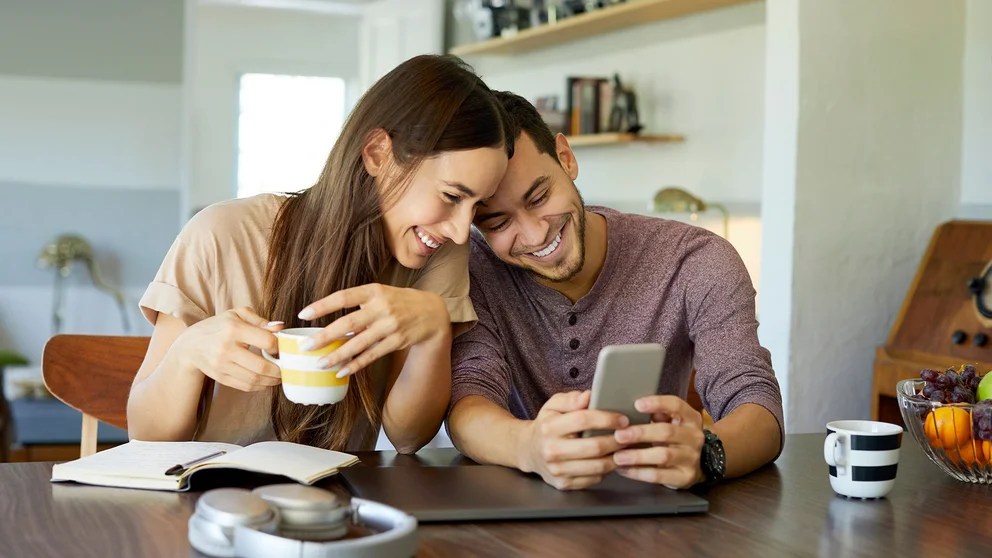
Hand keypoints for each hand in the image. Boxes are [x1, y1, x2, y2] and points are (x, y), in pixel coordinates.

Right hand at [174, 307, 282, 391]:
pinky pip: (245, 386)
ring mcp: (222, 365)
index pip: (266, 341)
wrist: (191, 344)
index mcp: (233, 329)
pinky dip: (260, 386)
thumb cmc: (219, 326)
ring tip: (279, 376)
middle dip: (279, 370)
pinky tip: (266, 381)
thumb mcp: (237, 314)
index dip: (278, 346)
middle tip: (286, 368)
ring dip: (272, 381)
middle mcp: (226, 348)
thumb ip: (260, 320)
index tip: (281, 348)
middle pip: (261, 366)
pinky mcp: (220, 377)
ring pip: (255, 379)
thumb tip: (281, 327)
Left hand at [296, 283, 448, 376]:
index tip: (303, 314)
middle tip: (306, 346)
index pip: (343, 297)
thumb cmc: (398, 301)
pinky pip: (372, 355)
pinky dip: (356, 364)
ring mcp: (390, 326)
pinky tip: (341, 371)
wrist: (432, 312)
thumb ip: (358, 302)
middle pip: (349, 323)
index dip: (322, 306)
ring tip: (320, 364)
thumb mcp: (380, 293)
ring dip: (338, 355)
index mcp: (374, 291)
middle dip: (325, 336)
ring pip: (359, 343)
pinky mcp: (397, 341)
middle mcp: (382, 307)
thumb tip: (328, 319)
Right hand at [519, 391, 629, 489]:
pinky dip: (606, 470)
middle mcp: (551, 450)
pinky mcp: (564, 484)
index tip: (623, 419)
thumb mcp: (553, 405)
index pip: (583, 420)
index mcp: (549, 427)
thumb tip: (588, 396)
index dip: (607, 419)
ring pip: (597, 466)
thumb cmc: (546, 425)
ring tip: (624, 448)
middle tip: (629, 435)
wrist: (528, 451)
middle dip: (617, 440)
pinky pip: (594, 479)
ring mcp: (557, 470)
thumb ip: (571, 399)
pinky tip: (610, 460)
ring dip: (616, 457)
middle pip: (594, 447)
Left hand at [611, 395, 704, 488]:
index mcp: (691, 418)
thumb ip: (658, 414)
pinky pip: (659, 475)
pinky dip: (638, 472)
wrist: (700, 465)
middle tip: (619, 435)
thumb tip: (634, 409)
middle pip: (667, 432)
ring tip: (618, 457)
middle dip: (640, 433)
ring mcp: (691, 458)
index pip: (676, 405)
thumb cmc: (676, 438)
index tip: (637, 404)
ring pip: (663, 455)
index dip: (657, 403)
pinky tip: (623, 469)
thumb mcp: (672, 422)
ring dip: (637, 456)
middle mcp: (694, 437)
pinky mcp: (685, 477)